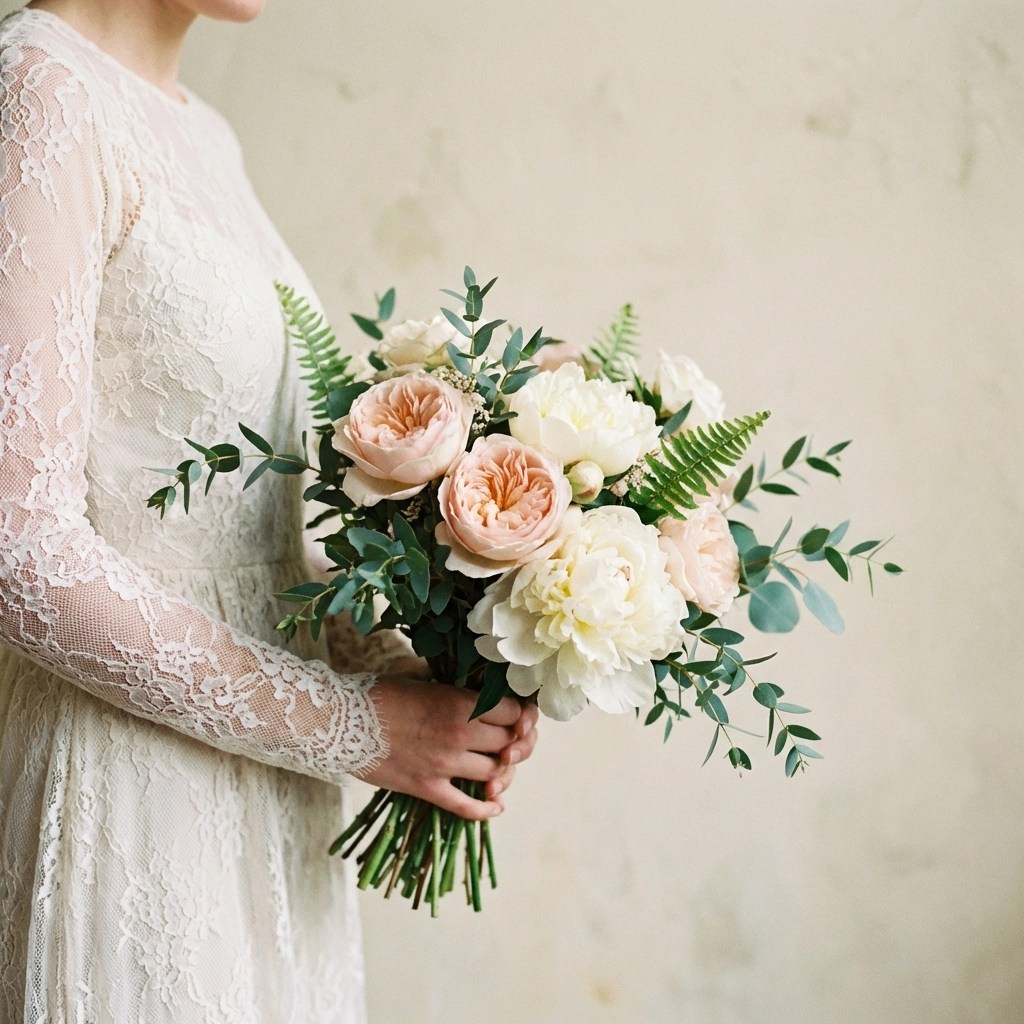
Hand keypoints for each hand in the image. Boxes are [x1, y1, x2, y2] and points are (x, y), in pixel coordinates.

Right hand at [358, 674, 538, 819]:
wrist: (339, 721)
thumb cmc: (379, 693)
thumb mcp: (422, 678)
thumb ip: (452, 687)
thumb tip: (470, 687)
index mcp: (460, 702)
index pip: (514, 712)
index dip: (520, 715)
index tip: (516, 716)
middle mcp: (459, 733)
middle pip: (509, 743)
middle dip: (514, 743)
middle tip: (509, 742)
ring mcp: (444, 764)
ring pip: (494, 773)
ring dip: (501, 772)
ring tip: (498, 768)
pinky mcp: (427, 788)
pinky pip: (466, 806)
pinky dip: (486, 809)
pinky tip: (496, 806)